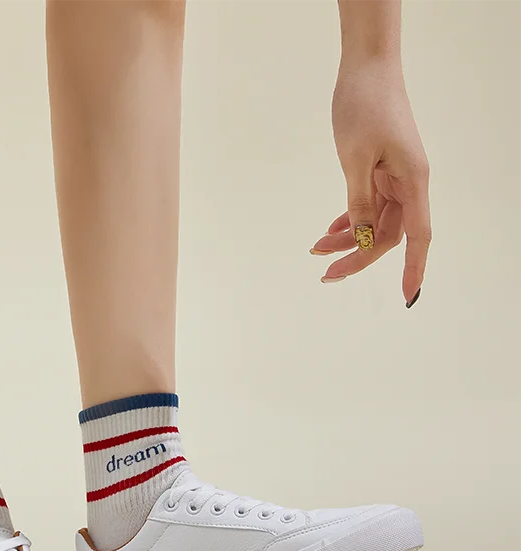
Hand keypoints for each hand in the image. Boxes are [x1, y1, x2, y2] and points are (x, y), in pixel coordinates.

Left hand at [311, 63, 430, 306]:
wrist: (366, 68)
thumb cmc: (365, 106)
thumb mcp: (355, 160)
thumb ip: (359, 201)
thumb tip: (360, 238)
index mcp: (413, 181)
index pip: (417, 236)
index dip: (412, 268)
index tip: (407, 297)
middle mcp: (409, 183)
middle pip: (387, 235)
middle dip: (357, 256)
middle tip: (326, 274)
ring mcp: (394, 177)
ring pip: (373, 222)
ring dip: (347, 238)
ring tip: (316, 250)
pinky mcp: (380, 171)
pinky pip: (366, 206)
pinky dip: (348, 220)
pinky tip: (328, 231)